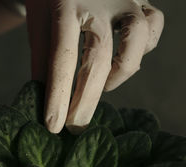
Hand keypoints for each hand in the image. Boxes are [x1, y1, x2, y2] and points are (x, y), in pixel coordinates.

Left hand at [25, 0, 163, 133]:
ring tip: (102, 88)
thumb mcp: (39, 25)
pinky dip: (143, 48)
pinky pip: (153, 24)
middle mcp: (96, 2)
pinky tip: (125, 60)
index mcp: (63, 7)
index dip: (57, 96)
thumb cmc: (51, 0)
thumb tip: (43, 100)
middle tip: (75, 127)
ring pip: (135, 39)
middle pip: (97, 58)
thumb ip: (42, 60)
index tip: (53, 126)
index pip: (61, 59)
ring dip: (120, 73)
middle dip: (86, 100)